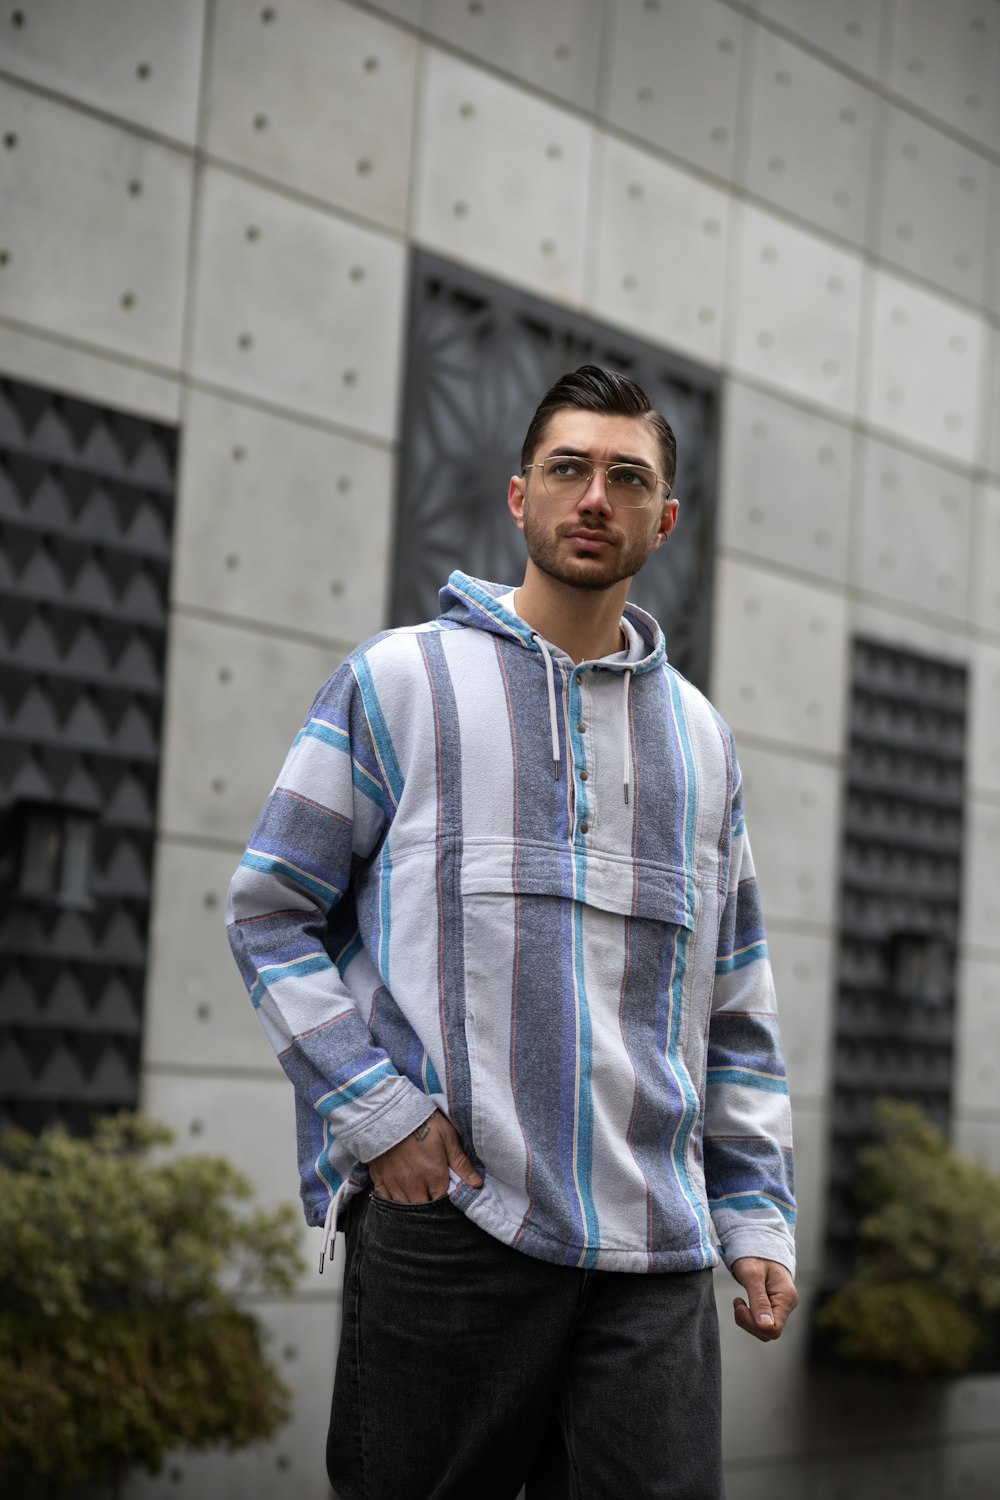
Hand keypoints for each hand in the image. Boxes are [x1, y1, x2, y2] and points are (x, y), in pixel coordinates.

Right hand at [367, 1112, 482, 1202]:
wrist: (389, 1111)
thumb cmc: (423, 1121)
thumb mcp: (447, 1136)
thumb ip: (461, 1163)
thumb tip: (477, 1184)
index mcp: (434, 1175)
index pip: (442, 1201)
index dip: (444, 1200)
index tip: (444, 1192)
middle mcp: (414, 1185)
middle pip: (423, 1207)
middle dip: (428, 1204)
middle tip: (430, 1193)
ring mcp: (395, 1183)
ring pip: (404, 1207)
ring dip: (411, 1204)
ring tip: (416, 1194)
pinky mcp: (379, 1178)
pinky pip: (385, 1200)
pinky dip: (392, 1200)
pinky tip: (397, 1194)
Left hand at [730, 1257, 797, 1341]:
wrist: (758, 1243)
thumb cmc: (755, 1255)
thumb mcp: (752, 1275)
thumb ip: (759, 1301)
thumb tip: (765, 1326)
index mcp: (786, 1298)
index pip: (774, 1328)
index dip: (754, 1324)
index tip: (742, 1305)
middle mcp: (787, 1305)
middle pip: (768, 1332)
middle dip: (748, 1322)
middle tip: (738, 1302)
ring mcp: (781, 1307)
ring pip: (763, 1330)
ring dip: (747, 1320)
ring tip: (739, 1301)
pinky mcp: (774, 1307)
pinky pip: (761, 1322)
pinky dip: (748, 1317)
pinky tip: (743, 1303)